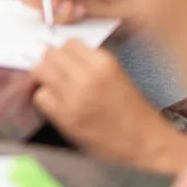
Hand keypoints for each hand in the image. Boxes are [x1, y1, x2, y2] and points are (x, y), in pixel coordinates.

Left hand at [33, 41, 186, 174]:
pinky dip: (43, 98)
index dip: (65, 51)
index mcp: (104, 63)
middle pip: (51, 54)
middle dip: (50, 61)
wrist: (146, 144)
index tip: (64, 59)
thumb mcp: (117, 76)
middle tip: (54, 72)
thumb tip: (63, 54)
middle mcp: (87, 76)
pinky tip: (54, 104)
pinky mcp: (65, 117)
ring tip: (53, 87)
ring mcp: (74, 96)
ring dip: (43, 77)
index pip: (69, 43)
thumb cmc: (134, 112)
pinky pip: (39, 96)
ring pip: (40, 71)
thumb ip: (91, 62)